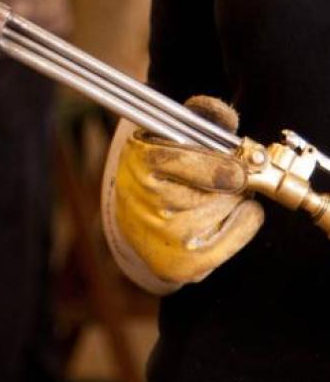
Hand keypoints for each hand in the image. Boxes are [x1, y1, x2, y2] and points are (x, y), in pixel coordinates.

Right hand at [112, 96, 263, 287]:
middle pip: (213, 189)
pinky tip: (229, 215)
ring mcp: (159, 238)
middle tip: (231, 177)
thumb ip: (199, 118)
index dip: (218, 162)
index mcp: (138, 163)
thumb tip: (222, 115)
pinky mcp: (177, 266)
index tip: (238, 165)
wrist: (138, 220)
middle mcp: (143, 203)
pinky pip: (234, 238)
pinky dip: (244, 223)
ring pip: (226, 210)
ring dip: (235, 201)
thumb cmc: (162, 172)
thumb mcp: (173, 136)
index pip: (181, 159)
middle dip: (232, 180)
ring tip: (220, 196)